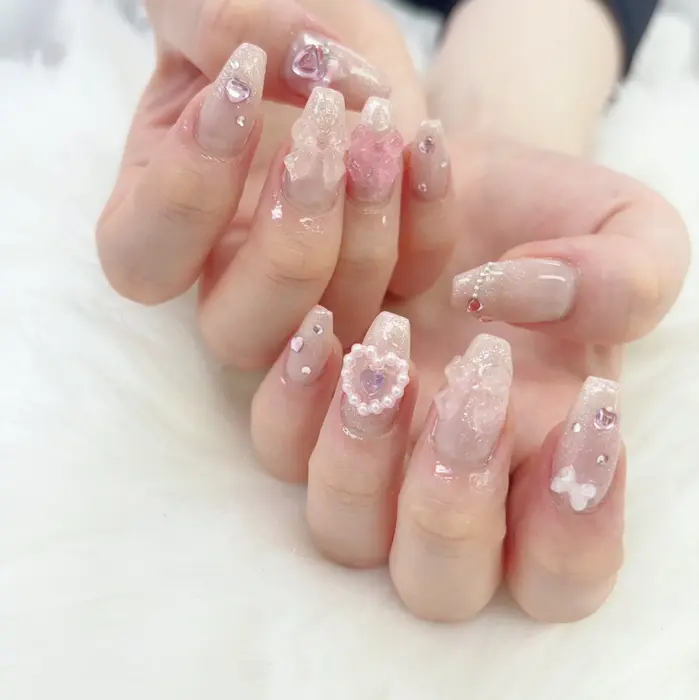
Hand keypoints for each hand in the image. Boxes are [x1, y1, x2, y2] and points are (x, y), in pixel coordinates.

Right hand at [96, 0, 451, 359]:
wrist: (322, 44)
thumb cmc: (251, 33)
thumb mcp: (215, 4)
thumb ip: (218, 21)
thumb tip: (310, 73)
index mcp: (163, 226)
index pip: (144, 261)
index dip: (186, 196)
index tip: (234, 96)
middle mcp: (234, 277)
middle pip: (238, 333)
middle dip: (288, 248)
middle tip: (317, 141)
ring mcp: (318, 286)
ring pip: (336, 318)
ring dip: (366, 231)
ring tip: (377, 123)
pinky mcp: (390, 270)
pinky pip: (413, 277)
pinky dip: (428, 219)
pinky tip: (424, 141)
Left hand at [250, 135, 688, 621]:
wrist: (426, 163)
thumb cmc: (528, 213)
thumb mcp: (620, 227)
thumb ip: (622, 279)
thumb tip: (528, 298)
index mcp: (536, 458)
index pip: (557, 574)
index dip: (575, 534)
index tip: (585, 417)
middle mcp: (441, 474)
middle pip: (434, 581)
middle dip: (452, 497)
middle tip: (481, 376)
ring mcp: (360, 446)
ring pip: (339, 527)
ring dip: (362, 447)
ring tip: (388, 338)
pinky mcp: (291, 399)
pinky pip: (273, 439)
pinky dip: (294, 392)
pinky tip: (321, 326)